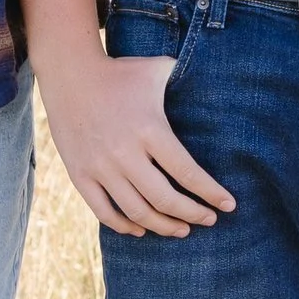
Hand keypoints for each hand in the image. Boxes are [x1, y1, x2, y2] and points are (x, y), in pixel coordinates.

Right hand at [39, 48, 237, 238]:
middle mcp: (124, 152)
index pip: (187, 173)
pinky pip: (103, 211)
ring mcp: (100, 166)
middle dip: (193, 215)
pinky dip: (124, 226)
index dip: (211, 194)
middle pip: (165, 199)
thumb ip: (188, 79)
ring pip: (136, 212)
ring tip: (181, 229)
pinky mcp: (79, 174)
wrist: (69, 72)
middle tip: (208, 221)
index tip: (229, 206)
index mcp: (149, 129)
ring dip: (163, 226)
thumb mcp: (157, 69)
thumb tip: (218, 84)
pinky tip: (141, 229)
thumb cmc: (120, 72)